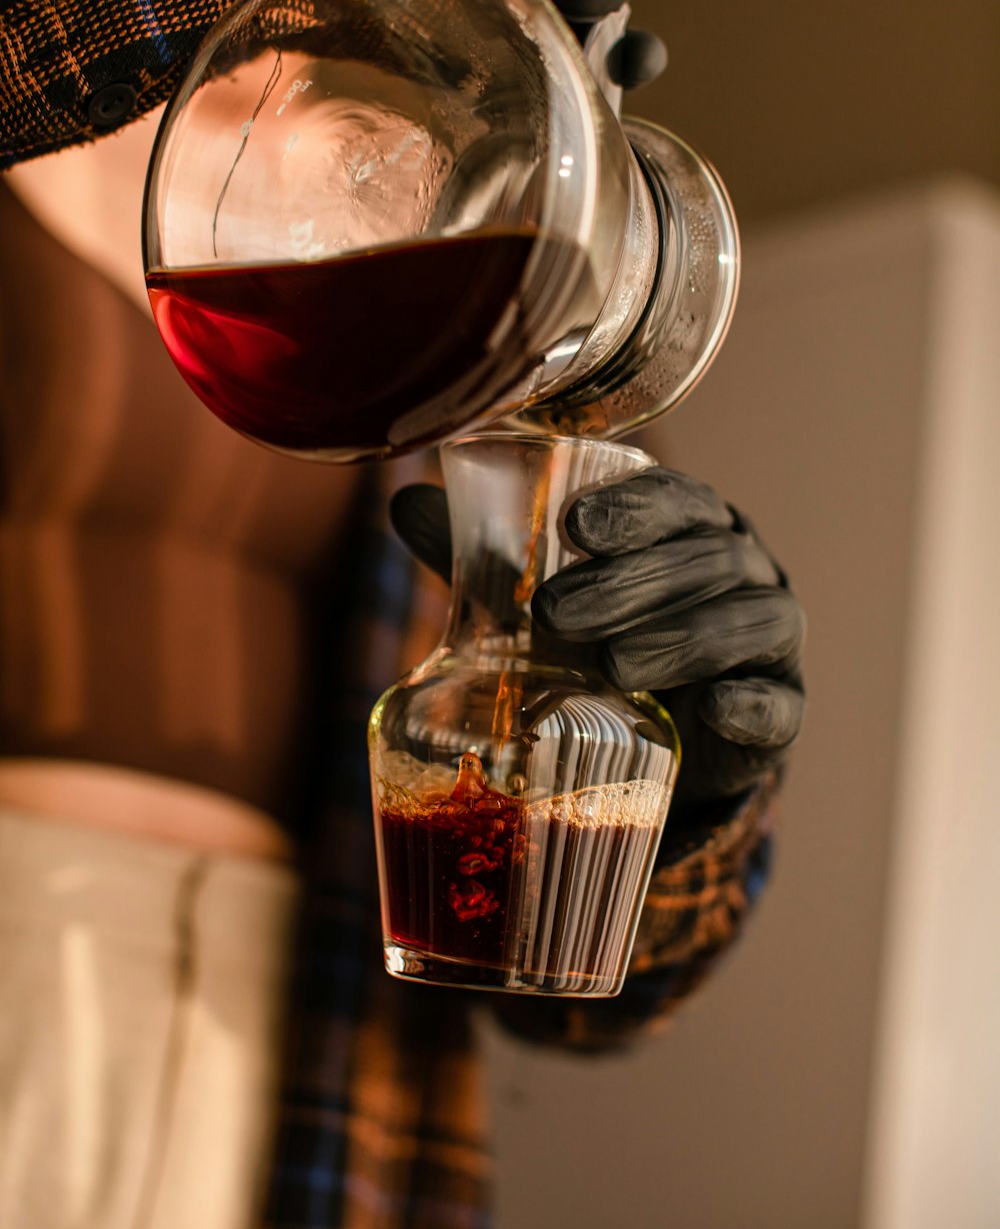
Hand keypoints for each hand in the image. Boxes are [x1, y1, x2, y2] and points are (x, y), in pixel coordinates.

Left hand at [390, 469, 804, 815]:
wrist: (677, 729)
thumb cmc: (610, 635)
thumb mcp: (551, 597)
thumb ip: (494, 558)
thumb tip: (408, 505)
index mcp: (693, 526)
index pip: (678, 498)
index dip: (633, 506)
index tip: (574, 526)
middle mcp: (744, 570)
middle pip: (706, 557)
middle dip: (632, 581)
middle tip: (556, 614)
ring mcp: (770, 639)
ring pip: (745, 622)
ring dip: (679, 639)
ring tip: (610, 667)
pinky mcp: (782, 709)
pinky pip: (779, 704)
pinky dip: (750, 707)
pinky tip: (714, 711)